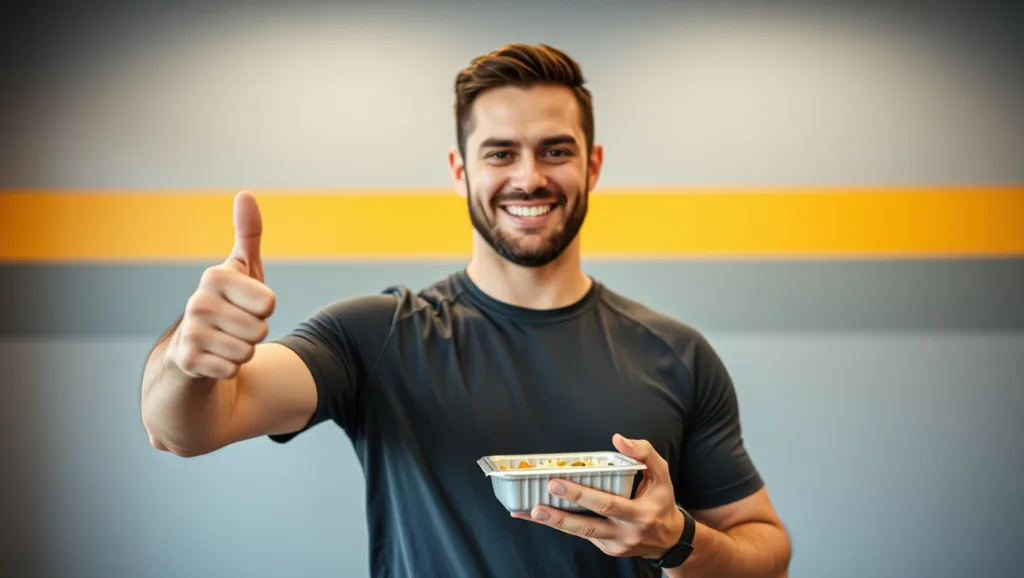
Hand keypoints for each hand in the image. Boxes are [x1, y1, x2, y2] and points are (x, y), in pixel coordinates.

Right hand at [168, 191, 275, 379]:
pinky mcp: (187, 360)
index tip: (247, 303)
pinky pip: (232, 370)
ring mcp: (190, 332)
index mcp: (215, 276)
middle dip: (255, 333)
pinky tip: (215, 358)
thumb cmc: (229, 302)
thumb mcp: (243, 268)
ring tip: (226, 340)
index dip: (264, 308)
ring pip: (247, 352)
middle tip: (236, 326)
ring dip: (243, 351)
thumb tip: (246, 194)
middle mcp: (197, 301)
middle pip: (260, 330)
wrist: (194, 346)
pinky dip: (230, 368)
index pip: (268, 303)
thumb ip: (248, 234)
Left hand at [512, 433, 685, 559]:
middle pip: (588, 527)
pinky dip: (563, 525)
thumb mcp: (662, 474)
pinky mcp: (607, 549)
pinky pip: (583, 535)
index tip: (557, 482)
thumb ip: (644, 453)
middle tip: (536, 505)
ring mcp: (615, 545)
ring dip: (554, 524)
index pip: (606, 504)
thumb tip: (618, 439)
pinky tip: (542, 516)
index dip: (580, 494)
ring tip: (530, 513)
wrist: (669, 540)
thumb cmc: (662, 501)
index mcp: (640, 514)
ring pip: (581, 534)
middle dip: (560, 516)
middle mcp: (626, 533)